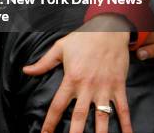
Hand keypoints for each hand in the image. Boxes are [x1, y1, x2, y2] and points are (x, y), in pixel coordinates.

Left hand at [23, 15, 132, 132]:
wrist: (109, 30)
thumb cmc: (83, 38)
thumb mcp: (60, 48)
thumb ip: (43, 63)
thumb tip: (26, 70)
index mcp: (71, 79)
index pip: (58, 105)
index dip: (50, 122)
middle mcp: (88, 87)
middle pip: (80, 116)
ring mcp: (105, 88)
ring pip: (103, 117)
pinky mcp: (119, 87)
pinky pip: (123, 109)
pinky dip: (127, 124)